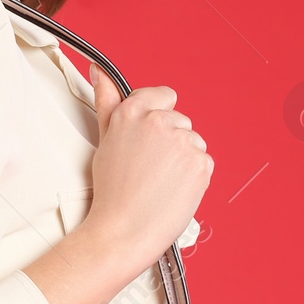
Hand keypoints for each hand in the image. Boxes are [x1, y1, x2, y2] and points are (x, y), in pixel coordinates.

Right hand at [85, 68, 213, 276]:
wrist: (124, 231)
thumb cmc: (112, 192)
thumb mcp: (105, 141)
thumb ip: (107, 101)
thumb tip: (99, 72)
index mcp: (133, 113)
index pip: (163, 95)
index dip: (156, 117)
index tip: (147, 137)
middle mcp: (159, 123)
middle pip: (179, 121)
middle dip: (168, 141)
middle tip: (147, 167)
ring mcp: (183, 142)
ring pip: (192, 142)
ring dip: (181, 159)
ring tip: (158, 181)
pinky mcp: (201, 163)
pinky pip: (203, 162)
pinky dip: (192, 176)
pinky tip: (172, 188)